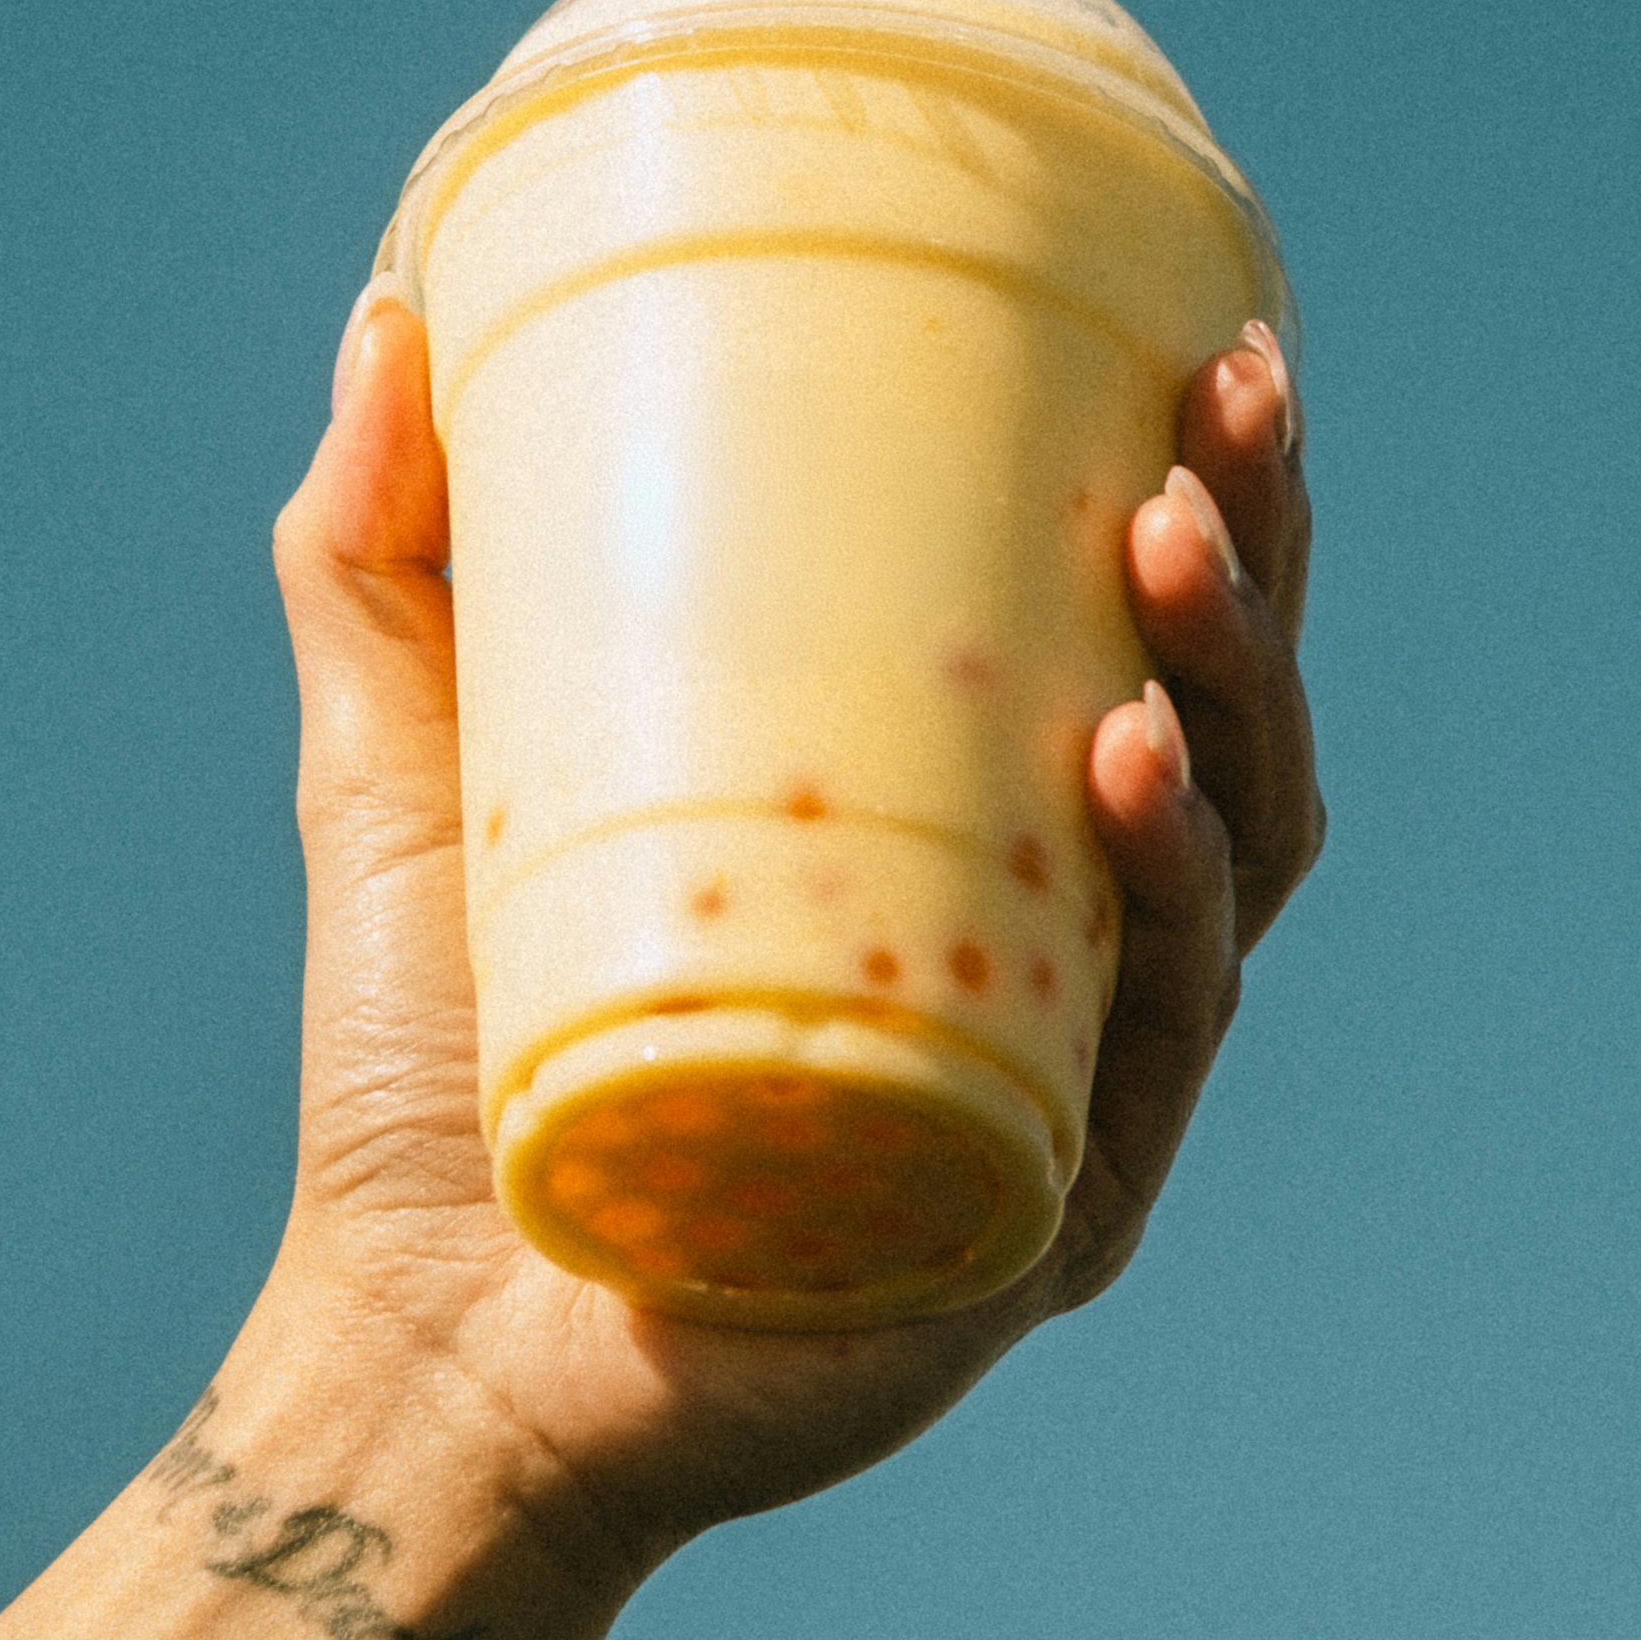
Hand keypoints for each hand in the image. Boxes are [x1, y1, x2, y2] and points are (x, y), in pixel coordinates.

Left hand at [270, 287, 1322, 1583]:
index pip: (1139, 641)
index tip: (1215, 332)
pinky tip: (1128, 770)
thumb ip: (384, 550)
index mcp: (966, 836)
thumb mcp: (404, 754)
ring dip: (1226, 687)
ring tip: (1162, 537)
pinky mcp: (1040, 1209)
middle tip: (1219, 406)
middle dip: (1256, 556)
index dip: (1216, 495)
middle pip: (1231, 726)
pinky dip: (1159, 896)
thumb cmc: (428, 1057)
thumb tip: (385, 307)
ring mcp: (1068, 1086)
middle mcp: (1056, 956)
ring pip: (1226, 860)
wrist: (410, 1333)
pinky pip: (1146, 1039)